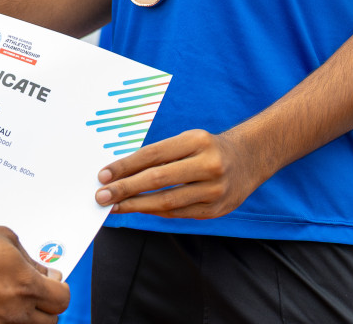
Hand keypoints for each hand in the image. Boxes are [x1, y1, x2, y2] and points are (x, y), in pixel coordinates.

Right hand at [0, 226, 68, 323]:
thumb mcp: (1, 237)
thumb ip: (27, 256)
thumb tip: (38, 269)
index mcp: (25, 284)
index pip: (62, 297)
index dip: (59, 286)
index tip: (52, 279)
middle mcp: (16, 310)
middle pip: (52, 319)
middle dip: (48, 303)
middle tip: (38, 291)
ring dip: (31, 316)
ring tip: (18, 301)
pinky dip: (7, 321)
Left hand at [94, 128, 266, 218]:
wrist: (250, 159)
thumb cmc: (208, 148)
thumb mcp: (189, 140)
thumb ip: (161, 155)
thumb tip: (122, 172)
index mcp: (197, 140)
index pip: (153, 154)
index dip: (125, 166)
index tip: (103, 175)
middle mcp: (208, 164)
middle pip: (158, 179)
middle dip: (125, 189)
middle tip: (102, 196)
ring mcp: (215, 189)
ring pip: (167, 201)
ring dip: (136, 205)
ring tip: (115, 207)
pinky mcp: (217, 209)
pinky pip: (179, 213)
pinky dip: (156, 211)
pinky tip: (140, 209)